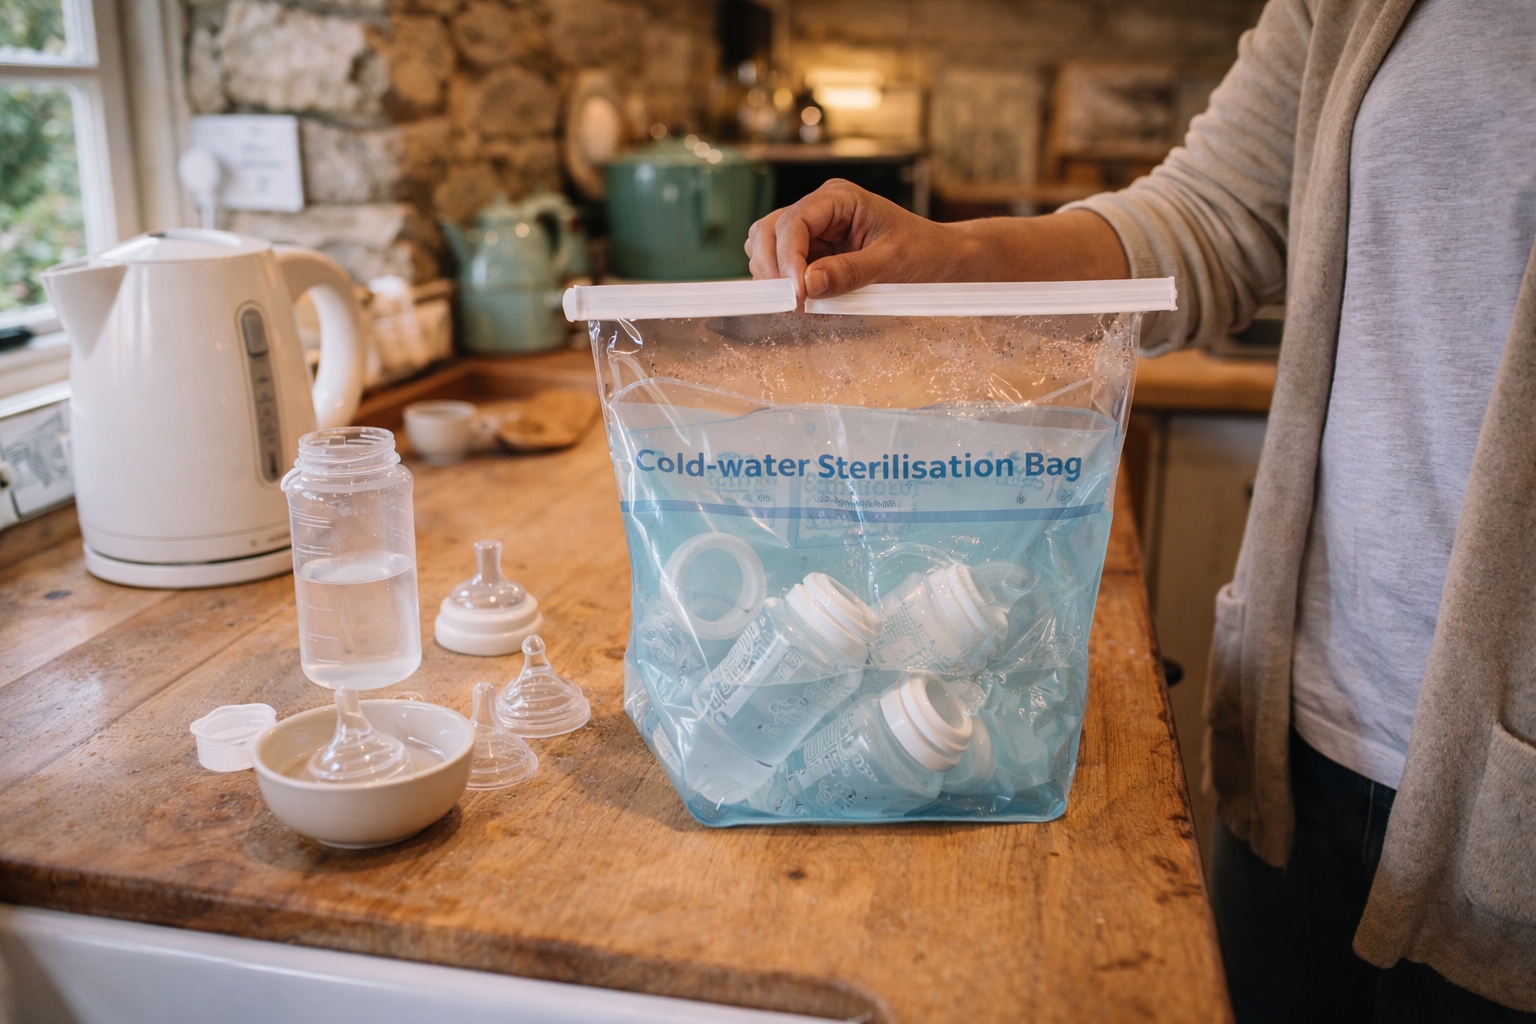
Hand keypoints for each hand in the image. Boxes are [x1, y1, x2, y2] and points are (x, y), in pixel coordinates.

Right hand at [745, 180, 955, 302]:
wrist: (941, 259)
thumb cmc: (923, 252)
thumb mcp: (890, 263)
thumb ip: (849, 272)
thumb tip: (808, 283)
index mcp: (838, 198)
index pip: (794, 222)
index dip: (787, 259)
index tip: (797, 293)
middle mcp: (819, 209)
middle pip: (768, 232)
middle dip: (773, 269)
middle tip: (792, 303)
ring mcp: (813, 231)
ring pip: (768, 250)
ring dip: (778, 279)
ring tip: (806, 305)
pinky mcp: (814, 253)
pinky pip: (786, 269)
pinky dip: (790, 289)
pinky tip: (813, 303)